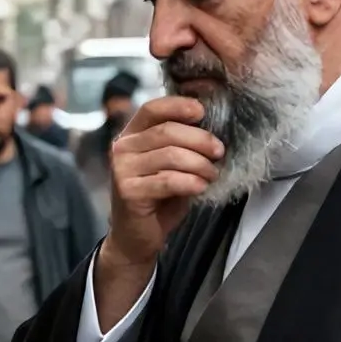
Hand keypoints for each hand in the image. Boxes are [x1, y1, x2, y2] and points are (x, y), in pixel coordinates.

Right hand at [102, 96, 225, 268]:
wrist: (137, 235)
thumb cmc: (158, 197)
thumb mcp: (170, 164)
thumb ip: (180, 144)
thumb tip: (212, 127)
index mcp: (131, 135)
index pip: (152, 108)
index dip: (178, 105)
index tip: (202, 112)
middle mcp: (122, 148)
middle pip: (167, 131)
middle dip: (200, 140)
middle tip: (219, 152)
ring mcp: (122, 170)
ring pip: (171, 155)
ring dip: (200, 165)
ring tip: (211, 175)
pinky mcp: (128, 191)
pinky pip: (168, 180)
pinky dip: (191, 182)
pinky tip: (200, 188)